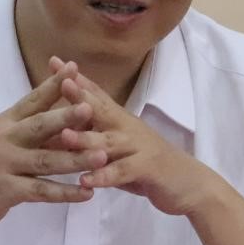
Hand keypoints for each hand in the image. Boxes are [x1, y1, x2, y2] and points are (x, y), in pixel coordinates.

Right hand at [0, 61, 107, 237]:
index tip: (75, 68)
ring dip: (75, 159)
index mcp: (6, 122)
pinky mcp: (6, 190)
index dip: (53, 84)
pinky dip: (65, 192)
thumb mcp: (6, 140)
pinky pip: (41, 191)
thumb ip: (34, 129)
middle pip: (39, 126)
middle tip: (90, 109)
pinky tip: (87, 193)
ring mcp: (4, 165)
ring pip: (45, 161)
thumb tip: (70, 112)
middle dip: (65, 116)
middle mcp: (4, 139)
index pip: (32, 100)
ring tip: (103, 157)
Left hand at [51, 58, 216, 216]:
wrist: (189, 183)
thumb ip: (95, 135)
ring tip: (64, 136)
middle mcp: (128, 128)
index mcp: (120, 120)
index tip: (54, 61)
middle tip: (62, 82)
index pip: (96, 94)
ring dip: (86, 139)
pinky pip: (122, 172)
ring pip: (109, 141)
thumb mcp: (120, 146)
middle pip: (102, 110)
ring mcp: (138, 147)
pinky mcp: (147, 169)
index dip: (76, 78)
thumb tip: (62, 128)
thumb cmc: (148, 163)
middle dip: (81, 96)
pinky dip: (104, 176)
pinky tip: (85, 181)